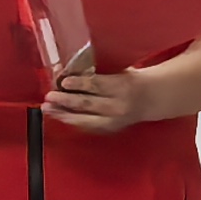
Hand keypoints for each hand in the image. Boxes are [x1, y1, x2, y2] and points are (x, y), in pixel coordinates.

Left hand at [41, 64, 158, 133]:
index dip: (79, 84)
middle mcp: (118, 105)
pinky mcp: (111, 130)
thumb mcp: (118, 70)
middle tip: (49, 97)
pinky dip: (73, 121)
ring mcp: (115, 121)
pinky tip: (59, 117)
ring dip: (64, 115)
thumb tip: (64, 71)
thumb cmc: (130, 78)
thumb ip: (95, 72)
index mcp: (122, 85)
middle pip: (88, 104)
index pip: (97, 85)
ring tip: (48, 109)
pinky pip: (88, 127)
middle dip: (66, 101)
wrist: (152, 98)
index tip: (63, 81)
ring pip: (85, 120)